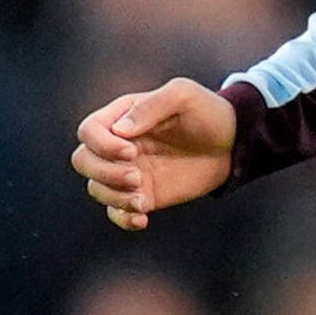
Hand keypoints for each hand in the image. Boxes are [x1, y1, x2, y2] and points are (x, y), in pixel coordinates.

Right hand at [70, 79, 236, 229]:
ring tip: (142, 200)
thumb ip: (150, 106)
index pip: (89, 131)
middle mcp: (119, 145)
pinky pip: (116, 211)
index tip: (132, 152)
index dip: (101, 145)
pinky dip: (122, 218)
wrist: (232, 144)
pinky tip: (142, 218)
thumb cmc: (207, 112)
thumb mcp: (182, 96)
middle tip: (137, 178)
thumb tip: (120, 131)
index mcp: (122, 117)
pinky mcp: (142, 194)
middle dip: (104, 173)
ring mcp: (128, 171)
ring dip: (113, 197)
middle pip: (83, 161)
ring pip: (96, 188)